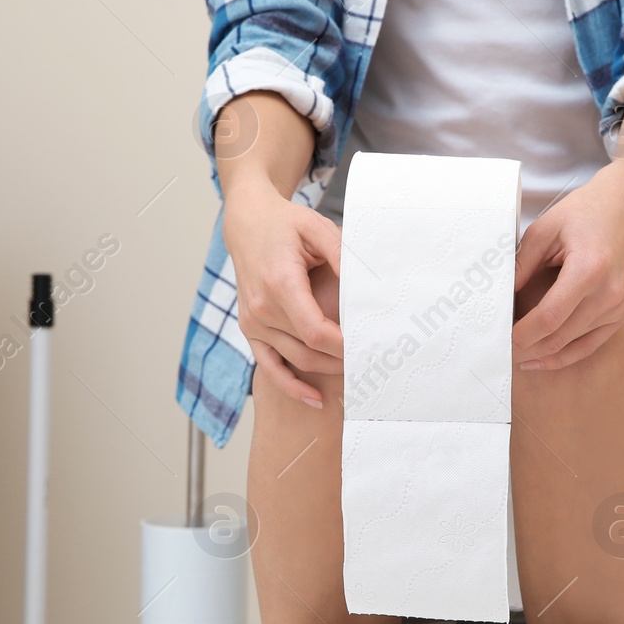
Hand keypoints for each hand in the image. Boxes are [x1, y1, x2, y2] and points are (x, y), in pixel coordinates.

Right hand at [214, 90, 340, 408]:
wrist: (247, 223)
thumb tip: (367, 286)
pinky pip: (269, 367)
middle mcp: (262, 308)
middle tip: (375, 362)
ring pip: (296, 360)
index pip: (316, 331)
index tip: (371, 347)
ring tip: (358, 374)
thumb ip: (343, 256)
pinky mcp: (250, 328)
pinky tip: (316, 399)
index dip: (344, 346)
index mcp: (279, 284)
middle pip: (309, 350)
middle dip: (343, 360)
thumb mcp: (318, 229)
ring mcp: (253, 322)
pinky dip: (291, 386)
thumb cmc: (286, 224)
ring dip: (327, 371)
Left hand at [510, 72, 623, 369]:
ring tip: (513, 355)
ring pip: (571, 345)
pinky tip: (539, 358)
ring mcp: (619, 306)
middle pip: (559, 336)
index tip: (499, 340)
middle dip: (526, 348)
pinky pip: (589, 345)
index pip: (549, 316)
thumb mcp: (543, 230)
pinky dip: (562, 355)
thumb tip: (500, 299)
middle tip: (498, 353)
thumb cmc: (583, 213)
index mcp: (589, 269)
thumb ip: (521, 266)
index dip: (522, 335)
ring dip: (540, 353)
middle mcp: (609, 293)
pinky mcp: (622, 313)